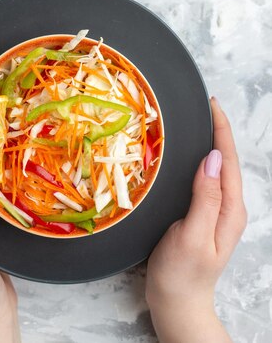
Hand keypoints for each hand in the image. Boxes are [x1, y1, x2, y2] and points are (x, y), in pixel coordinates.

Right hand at [145, 97, 246, 342]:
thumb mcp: (193, 236)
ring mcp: (216, 211)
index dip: (221, 130)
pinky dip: (197, 159)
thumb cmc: (182, 273)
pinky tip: (187, 153)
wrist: (176, 302)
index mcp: (230, 209)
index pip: (229, 160)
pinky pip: (203, 178)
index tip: (211, 104)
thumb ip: (205, 198)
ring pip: (215, 167)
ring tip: (196, 120)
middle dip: (217, 130)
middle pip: (225, 160)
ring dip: (208, 142)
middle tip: (201, 104)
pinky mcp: (202, 213)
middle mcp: (227, 207)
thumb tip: (212, 158)